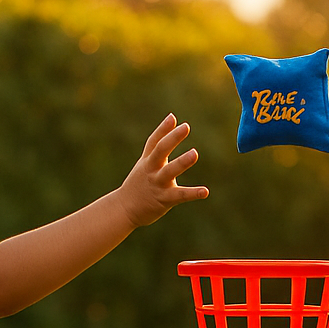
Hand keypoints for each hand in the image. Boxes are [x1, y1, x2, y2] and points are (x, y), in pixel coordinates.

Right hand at [117, 113, 208, 227]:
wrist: (124, 209)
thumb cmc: (138, 184)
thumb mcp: (144, 162)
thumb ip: (157, 144)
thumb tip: (171, 118)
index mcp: (147, 161)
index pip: (154, 142)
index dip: (163, 130)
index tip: (173, 118)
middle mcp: (151, 170)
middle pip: (160, 151)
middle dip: (172, 139)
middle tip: (186, 127)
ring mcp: (157, 184)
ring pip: (169, 172)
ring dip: (181, 162)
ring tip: (194, 153)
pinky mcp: (164, 199)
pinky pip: (180, 196)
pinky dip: (193, 193)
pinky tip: (205, 191)